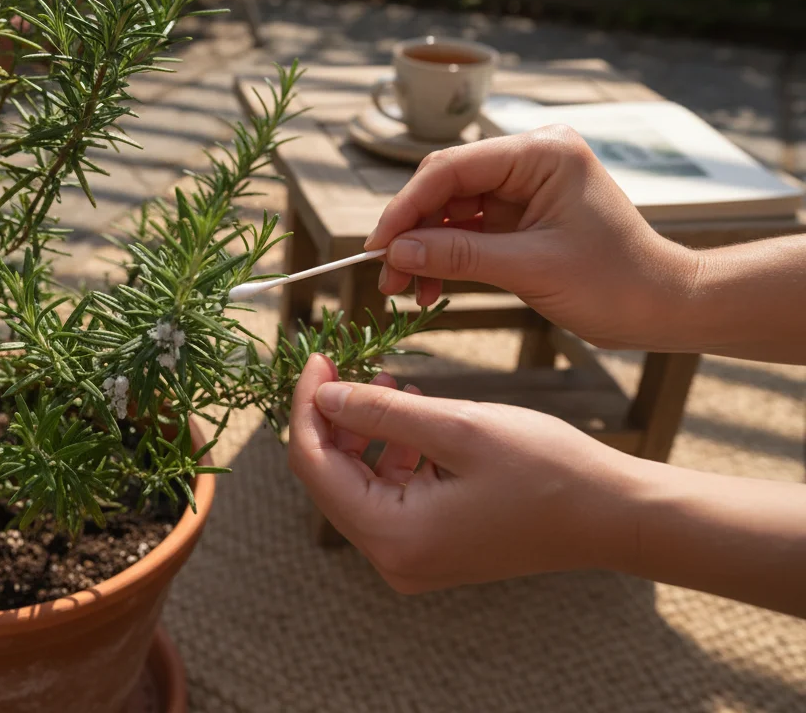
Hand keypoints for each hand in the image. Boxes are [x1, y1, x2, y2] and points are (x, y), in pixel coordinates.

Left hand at [287, 354, 637, 591]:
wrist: (612, 516)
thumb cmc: (544, 468)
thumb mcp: (457, 426)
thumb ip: (379, 412)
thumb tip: (322, 394)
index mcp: (393, 537)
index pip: (314, 465)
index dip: (307, 407)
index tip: (317, 359)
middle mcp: (393, 559)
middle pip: (331, 477)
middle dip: (333, 418)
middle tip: (344, 364)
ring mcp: (412, 558)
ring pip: (359, 483)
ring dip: (365, 431)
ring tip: (387, 382)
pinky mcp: (432, 548)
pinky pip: (391, 495)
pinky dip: (393, 452)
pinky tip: (413, 413)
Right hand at [365, 126, 699, 350]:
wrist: (663, 307)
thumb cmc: (615, 283)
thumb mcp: (531, 269)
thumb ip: (459, 255)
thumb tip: (397, 251)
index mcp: (542, 153)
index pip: (451, 168)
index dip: (406, 207)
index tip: (376, 247)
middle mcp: (530, 159)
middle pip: (444, 186)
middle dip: (411, 231)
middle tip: (385, 276)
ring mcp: (523, 187)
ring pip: (449, 210)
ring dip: (423, 249)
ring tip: (403, 290)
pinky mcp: (519, 216)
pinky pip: (466, 230)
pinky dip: (444, 258)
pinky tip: (428, 287)